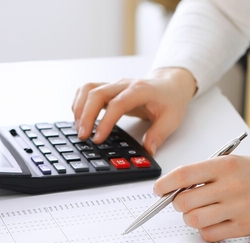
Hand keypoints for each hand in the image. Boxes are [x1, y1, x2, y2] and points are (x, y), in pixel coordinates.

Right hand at [71, 67, 196, 155]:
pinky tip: (78, 117)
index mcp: (140, 90)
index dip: (105, 122)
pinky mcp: (108, 89)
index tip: (98, 139)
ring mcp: (114, 85)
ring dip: (79, 108)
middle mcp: (124, 85)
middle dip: (86, 115)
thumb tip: (147, 150)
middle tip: (83, 136)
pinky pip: (87, 90)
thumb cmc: (170, 100)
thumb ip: (158, 135)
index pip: (117, 104)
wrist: (170, 84)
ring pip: (88, 89)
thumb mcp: (171, 119)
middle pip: (97, 93)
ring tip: (79, 129)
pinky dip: (79, 102)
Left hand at [152, 156, 249, 241]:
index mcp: (227, 165)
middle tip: (187, 203)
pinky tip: (215, 223)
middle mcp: (231, 186)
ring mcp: (238, 208)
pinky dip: (206, 231)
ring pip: (193, 220)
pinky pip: (210, 234)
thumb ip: (209, 172)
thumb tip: (176, 187)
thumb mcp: (237, 163)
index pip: (184, 174)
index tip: (158, 190)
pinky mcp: (244, 227)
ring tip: (201, 213)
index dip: (165, 184)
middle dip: (179, 204)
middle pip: (184, 201)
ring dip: (191, 219)